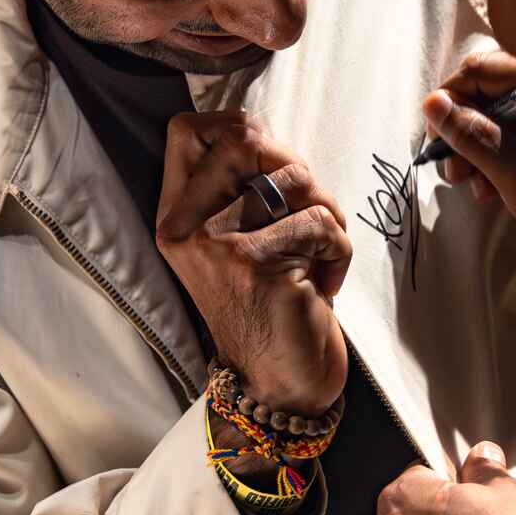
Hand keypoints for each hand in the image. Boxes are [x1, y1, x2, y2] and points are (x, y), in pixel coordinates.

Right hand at [156, 111, 350, 412]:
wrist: (278, 385)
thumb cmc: (273, 303)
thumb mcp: (239, 238)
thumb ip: (241, 185)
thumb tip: (259, 129)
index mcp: (176, 216)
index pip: (186, 129)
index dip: (239, 128)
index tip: (270, 169)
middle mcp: (185, 228)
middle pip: (246, 138)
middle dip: (298, 169)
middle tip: (308, 216)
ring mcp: (217, 247)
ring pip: (295, 179)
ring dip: (327, 215)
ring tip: (317, 257)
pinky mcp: (257, 266)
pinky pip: (321, 223)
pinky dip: (339, 252)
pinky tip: (324, 286)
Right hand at [423, 50, 515, 250]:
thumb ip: (476, 139)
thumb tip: (433, 105)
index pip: (482, 71)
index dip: (450, 104)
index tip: (438, 142)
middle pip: (486, 87)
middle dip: (465, 131)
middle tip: (457, 172)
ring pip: (494, 103)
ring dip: (478, 143)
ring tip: (477, 183)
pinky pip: (513, 113)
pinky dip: (498, 143)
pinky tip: (494, 177)